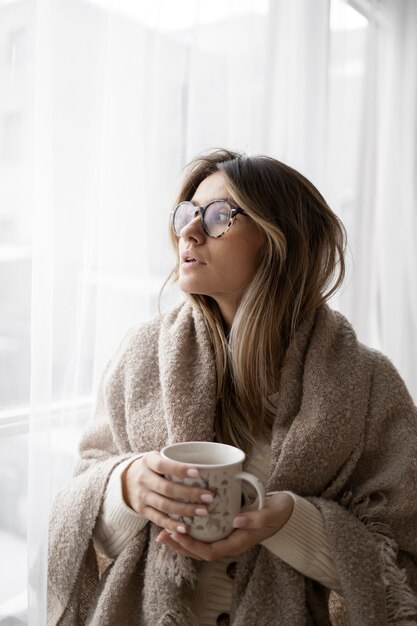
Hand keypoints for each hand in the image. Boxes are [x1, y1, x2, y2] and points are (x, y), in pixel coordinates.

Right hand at [121, 451, 213, 533]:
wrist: (126, 479)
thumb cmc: (153, 467)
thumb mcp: (159, 457)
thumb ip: (176, 460)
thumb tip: (209, 466)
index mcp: (149, 461)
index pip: (164, 465)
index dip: (180, 469)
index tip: (198, 472)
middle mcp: (143, 479)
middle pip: (167, 488)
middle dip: (190, 493)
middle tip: (210, 497)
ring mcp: (141, 496)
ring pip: (164, 505)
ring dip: (185, 510)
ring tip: (204, 511)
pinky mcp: (142, 510)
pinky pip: (158, 519)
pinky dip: (172, 524)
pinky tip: (186, 528)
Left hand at [155, 492, 293, 560]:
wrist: (286, 511)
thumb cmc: (279, 512)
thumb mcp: (271, 513)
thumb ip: (256, 518)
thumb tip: (236, 521)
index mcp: (238, 543)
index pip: (209, 552)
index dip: (191, 546)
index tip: (177, 533)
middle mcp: (230, 542)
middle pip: (199, 551)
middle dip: (180, 545)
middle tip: (162, 533)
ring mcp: (227, 535)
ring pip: (200, 543)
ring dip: (182, 538)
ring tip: (165, 528)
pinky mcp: (226, 526)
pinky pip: (205, 532)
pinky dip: (192, 528)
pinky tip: (182, 517)